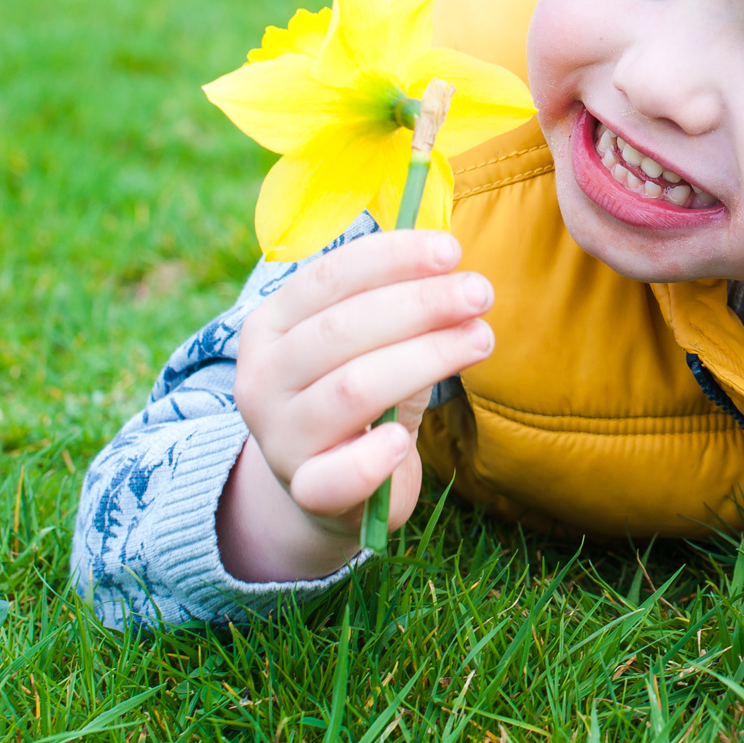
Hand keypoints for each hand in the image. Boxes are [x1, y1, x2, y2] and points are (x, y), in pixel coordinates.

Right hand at [217, 230, 495, 581]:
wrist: (326, 488)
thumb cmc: (357, 395)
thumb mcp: (368, 344)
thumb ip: (397, 307)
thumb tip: (454, 266)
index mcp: (270, 327)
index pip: (327, 278)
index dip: (390, 258)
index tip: (451, 250)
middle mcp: (263, 379)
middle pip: (341, 330)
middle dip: (419, 304)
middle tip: (480, 292)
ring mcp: (280, 439)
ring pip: (352, 390)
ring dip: (425, 359)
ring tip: (481, 339)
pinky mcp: (307, 493)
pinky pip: (334, 477)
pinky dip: (370, 457)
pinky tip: (402, 441)